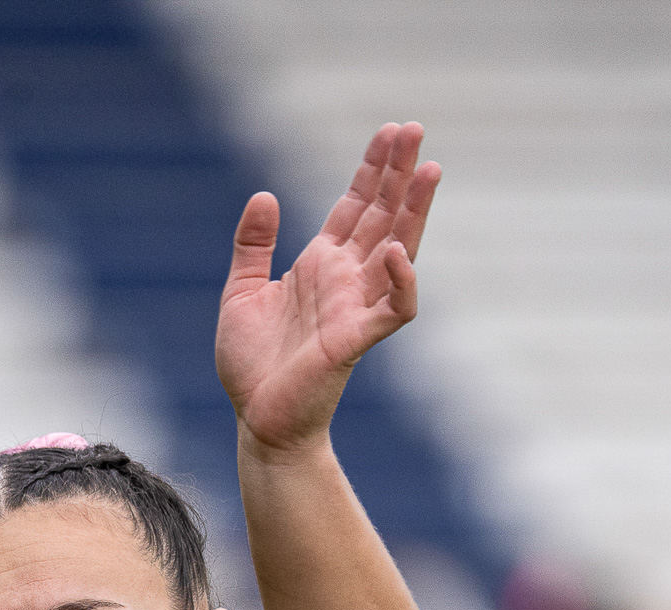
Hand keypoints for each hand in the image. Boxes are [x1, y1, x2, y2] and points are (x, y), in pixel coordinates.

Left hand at [216, 123, 439, 452]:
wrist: (257, 420)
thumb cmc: (252, 365)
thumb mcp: (241, 293)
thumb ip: (252, 246)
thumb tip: (264, 195)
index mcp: (320, 265)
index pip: (355, 207)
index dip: (372, 170)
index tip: (390, 131)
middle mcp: (344, 280)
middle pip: (382, 216)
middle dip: (398, 174)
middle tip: (414, 129)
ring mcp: (354, 308)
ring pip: (398, 251)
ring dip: (415, 213)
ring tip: (429, 170)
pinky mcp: (355, 340)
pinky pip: (392, 309)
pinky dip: (400, 283)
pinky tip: (398, 252)